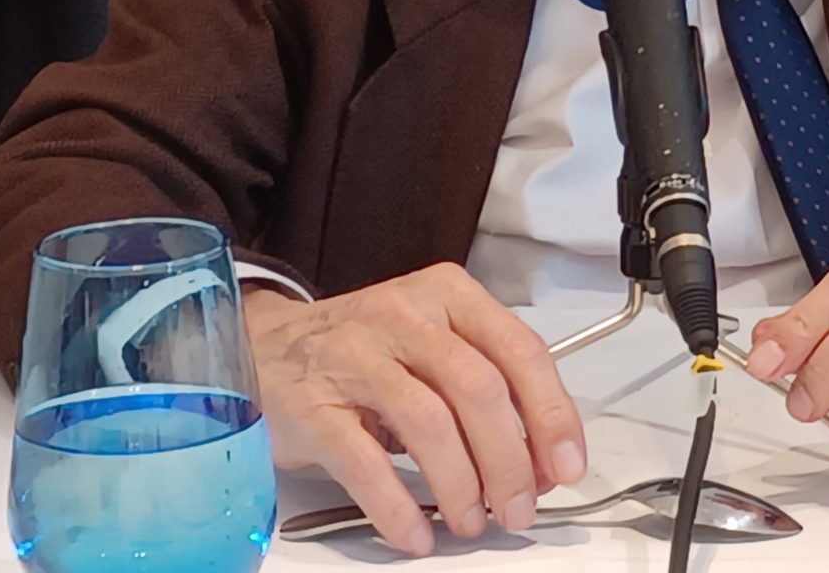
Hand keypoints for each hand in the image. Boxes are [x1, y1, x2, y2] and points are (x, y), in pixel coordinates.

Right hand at [245, 263, 587, 555]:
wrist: (264, 345)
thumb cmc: (363, 349)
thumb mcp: (432, 345)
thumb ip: (487, 389)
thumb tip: (537, 459)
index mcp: (446, 296)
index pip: (518, 350)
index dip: (551, 414)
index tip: (564, 464)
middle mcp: (404, 316)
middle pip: (478, 389)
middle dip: (509, 460)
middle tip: (518, 507)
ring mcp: (355, 356)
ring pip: (429, 423)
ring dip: (460, 485)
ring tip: (471, 520)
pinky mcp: (314, 404)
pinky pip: (365, 462)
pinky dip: (397, 507)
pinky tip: (415, 532)